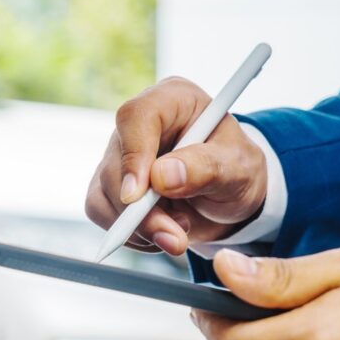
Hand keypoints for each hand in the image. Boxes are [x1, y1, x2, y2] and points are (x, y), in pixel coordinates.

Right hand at [84, 77, 267, 255]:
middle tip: (174, 238)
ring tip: (180, 230)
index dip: (133, 156)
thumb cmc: (237, 169)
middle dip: (141, 212)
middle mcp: (138, 124)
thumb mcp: (238, 167)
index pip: (136, 117)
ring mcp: (120, 154)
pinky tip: (160, 232)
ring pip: (103, 193)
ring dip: (139, 227)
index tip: (138, 196)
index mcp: (171, 101)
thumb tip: (162, 176)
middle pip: (115, 164)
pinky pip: (101, 211)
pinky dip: (130, 234)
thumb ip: (206, 168)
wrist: (231, 195)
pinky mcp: (111, 183)